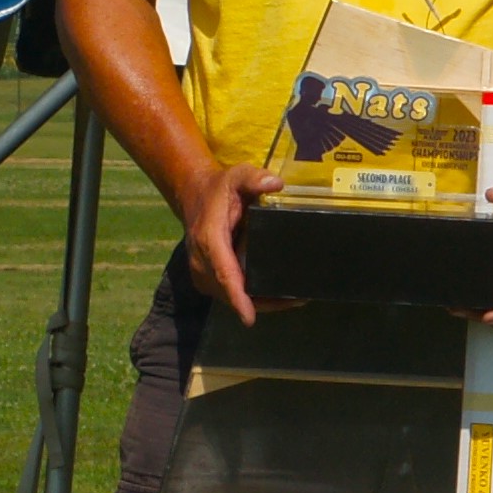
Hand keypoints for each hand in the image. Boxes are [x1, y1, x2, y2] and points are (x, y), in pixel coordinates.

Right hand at [176, 159, 281, 325]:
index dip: (237, 296)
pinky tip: (277, 296)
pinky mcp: (207, 279)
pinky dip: (251, 299)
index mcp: (209, 239)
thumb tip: (275, 184)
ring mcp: (202, 273)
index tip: (248, 317)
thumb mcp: (236, 176)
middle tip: (298, 300)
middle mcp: (202, 261)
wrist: (194, 196)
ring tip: (294, 299)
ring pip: (231, 297)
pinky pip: (229, 294)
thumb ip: (254, 178)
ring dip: (260, 303)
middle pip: (230, 292)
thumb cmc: (219, 188)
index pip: (224, 273)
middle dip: (261, 302)